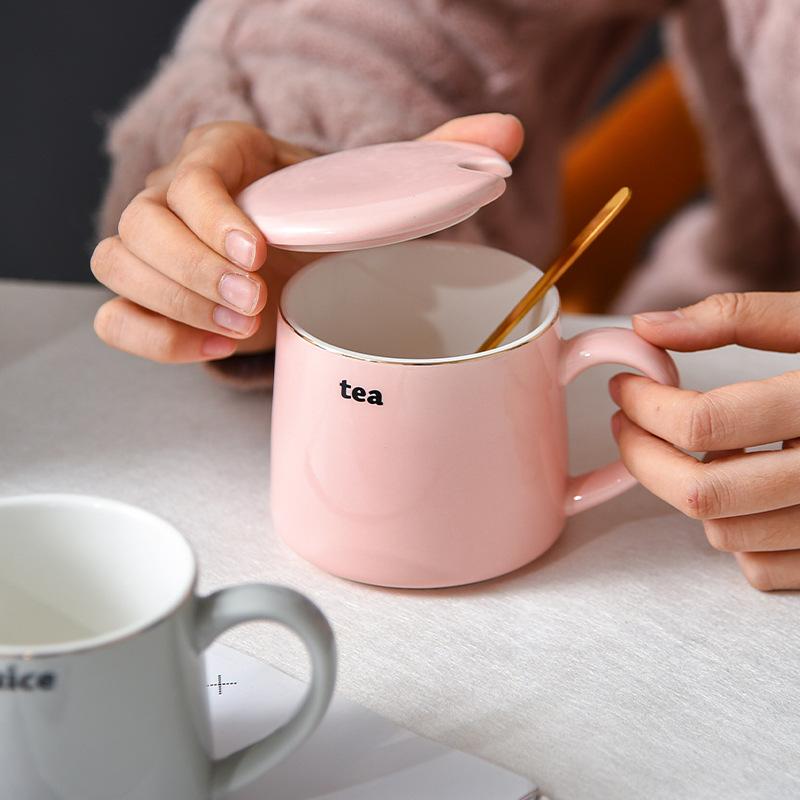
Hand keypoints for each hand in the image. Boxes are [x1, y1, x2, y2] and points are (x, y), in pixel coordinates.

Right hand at [91, 114, 523, 362]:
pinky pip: (115, 316)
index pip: (193, 171)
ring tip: (240, 329)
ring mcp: (156, 249)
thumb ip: (429, 163)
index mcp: (228, 158)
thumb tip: (507, 131)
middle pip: (143, 223)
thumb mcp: (374, 196)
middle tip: (255, 305)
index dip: (214, 214)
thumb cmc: (327, 226)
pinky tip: (208, 347)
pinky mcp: (149, 296)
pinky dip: (152, 337)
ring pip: (120, 266)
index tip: (257, 255)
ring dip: (175, 304)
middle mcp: (178, 196)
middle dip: (195, 273)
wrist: (297, 259)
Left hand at [610, 292, 799, 590]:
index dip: (644, 405)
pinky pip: (763, 570)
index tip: (625, 386)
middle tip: (628, 424)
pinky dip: (736, 535)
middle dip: (643, 457)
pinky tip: (747, 492)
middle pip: (704, 493)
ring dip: (689, 494)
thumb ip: (737, 316)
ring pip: (726, 536)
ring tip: (692, 452)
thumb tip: (648, 326)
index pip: (703, 423)